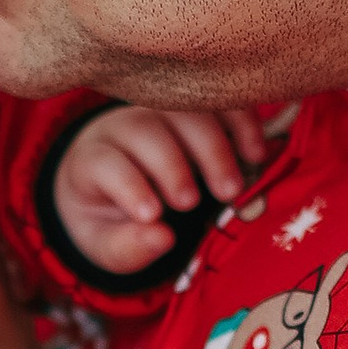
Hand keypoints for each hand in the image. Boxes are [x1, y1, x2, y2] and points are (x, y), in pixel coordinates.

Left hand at [51, 101, 264, 272]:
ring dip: (213, 148)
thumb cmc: (110, 218)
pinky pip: (219, 102)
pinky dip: (240, 122)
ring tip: (232, 189)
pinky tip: (255, 155)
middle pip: (147, 131)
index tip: (153, 216)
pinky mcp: (194, 106)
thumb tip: (162, 239)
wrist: (114, 184)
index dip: (130, 186)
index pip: (107, 164)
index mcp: (93, 159)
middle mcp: (124, 126)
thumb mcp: (106, 243)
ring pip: (185, 111)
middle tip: (192, 205)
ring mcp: (161, 109)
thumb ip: (127, 245)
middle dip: (173, 168)